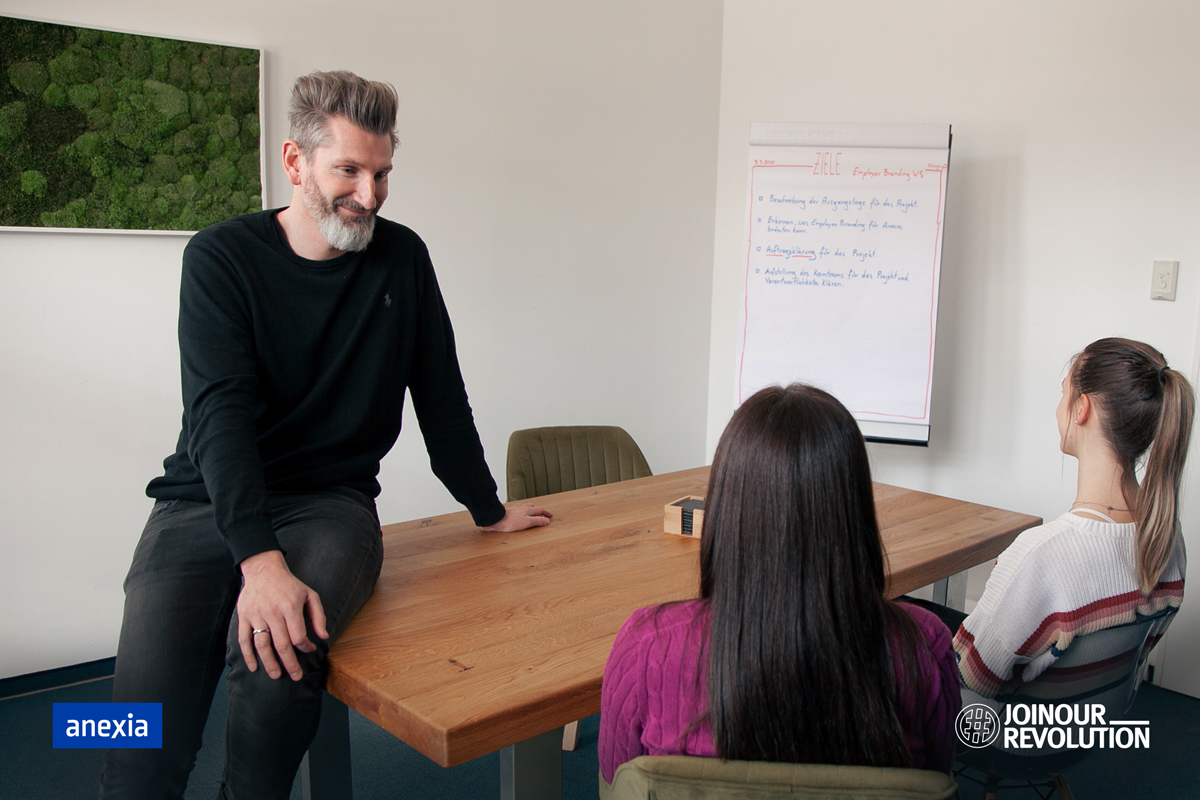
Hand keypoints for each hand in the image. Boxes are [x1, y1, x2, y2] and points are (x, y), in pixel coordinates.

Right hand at [236, 550, 327, 680]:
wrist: (264, 570)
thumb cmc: (290, 585)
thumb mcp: (310, 595)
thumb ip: (318, 616)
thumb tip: (324, 636)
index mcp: (290, 607)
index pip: (298, 636)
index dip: (305, 647)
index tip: (309, 650)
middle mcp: (273, 612)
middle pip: (281, 645)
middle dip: (290, 664)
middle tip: (296, 677)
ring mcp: (256, 615)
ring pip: (262, 645)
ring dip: (269, 663)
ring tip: (276, 675)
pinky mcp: (244, 616)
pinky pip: (244, 639)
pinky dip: (248, 655)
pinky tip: (254, 667)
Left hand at [481, 503, 552, 531]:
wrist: (497, 519)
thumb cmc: (511, 522)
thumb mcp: (527, 523)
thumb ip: (538, 521)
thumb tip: (547, 521)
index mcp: (528, 510)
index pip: (540, 509)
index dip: (546, 512)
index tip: (550, 515)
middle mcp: (522, 508)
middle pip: (533, 507)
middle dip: (539, 509)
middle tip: (542, 512)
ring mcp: (515, 509)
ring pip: (525, 506)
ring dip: (530, 508)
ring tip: (532, 510)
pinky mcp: (508, 511)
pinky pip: (517, 508)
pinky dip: (521, 509)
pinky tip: (518, 511)